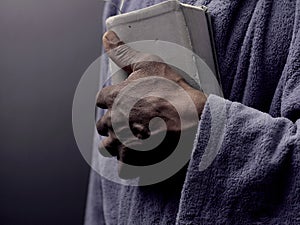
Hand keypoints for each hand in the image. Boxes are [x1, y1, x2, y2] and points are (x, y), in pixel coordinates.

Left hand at [96, 31, 206, 178]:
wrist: (197, 122)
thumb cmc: (175, 93)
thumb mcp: (151, 65)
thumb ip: (124, 53)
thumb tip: (106, 37)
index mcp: (114, 97)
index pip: (101, 99)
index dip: (112, 100)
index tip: (125, 102)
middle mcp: (112, 121)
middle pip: (103, 124)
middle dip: (114, 122)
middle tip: (134, 122)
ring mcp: (121, 144)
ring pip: (109, 147)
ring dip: (118, 143)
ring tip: (136, 139)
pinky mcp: (132, 163)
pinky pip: (123, 167)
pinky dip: (130, 163)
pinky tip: (143, 155)